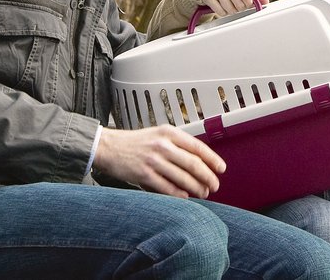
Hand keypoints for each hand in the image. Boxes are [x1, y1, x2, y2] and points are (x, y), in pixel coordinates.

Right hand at [93, 125, 225, 198]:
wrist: (109, 147)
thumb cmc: (135, 142)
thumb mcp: (158, 135)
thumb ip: (177, 144)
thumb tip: (200, 161)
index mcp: (169, 133)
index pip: (198, 147)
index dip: (213, 159)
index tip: (221, 169)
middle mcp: (162, 145)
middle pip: (194, 164)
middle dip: (208, 177)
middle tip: (214, 185)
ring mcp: (153, 160)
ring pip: (183, 177)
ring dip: (196, 187)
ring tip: (204, 193)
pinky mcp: (144, 174)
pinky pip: (167, 187)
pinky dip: (179, 194)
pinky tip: (186, 197)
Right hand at [202, 0, 268, 15]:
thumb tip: (265, 2)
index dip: (248, 3)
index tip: (247, 2)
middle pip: (238, 5)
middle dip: (240, 7)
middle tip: (238, 3)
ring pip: (229, 10)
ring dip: (232, 10)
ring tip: (231, 3)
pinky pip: (220, 12)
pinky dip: (223, 12)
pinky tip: (223, 5)